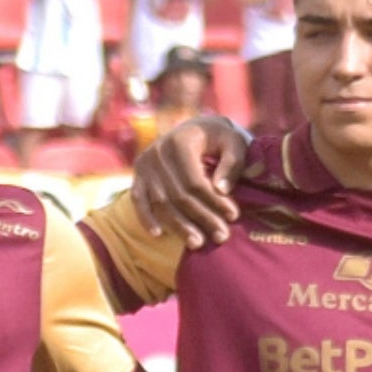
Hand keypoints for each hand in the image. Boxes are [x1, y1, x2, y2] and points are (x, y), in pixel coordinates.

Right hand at [128, 115, 247, 246]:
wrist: (194, 128)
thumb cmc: (218, 138)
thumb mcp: (233, 142)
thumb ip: (231, 163)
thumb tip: (221, 190)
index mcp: (180, 142)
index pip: (195, 181)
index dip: (214, 201)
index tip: (234, 216)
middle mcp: (157, 153)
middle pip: (178, 195)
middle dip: (201, 218)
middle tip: (221, 236)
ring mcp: (144, 165)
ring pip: (160, 202)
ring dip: (178, 225)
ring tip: (197, 243)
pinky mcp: (137, 175)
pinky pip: (138, 201)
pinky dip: (146, 218)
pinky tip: (158, 235)